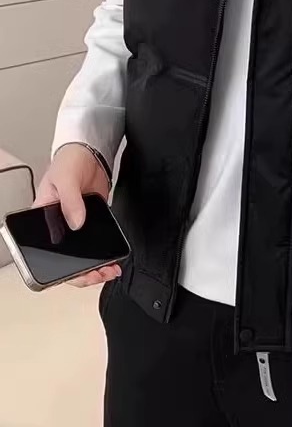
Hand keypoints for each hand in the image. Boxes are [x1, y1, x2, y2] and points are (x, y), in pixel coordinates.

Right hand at [34, 144, 120, 287]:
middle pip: (66, 259)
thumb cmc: (68, 161)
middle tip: (99, 274)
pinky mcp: (92, 221)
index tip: (74, 274)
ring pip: (83, 254)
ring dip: (96, 266)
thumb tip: (76, 222)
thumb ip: (70, 201)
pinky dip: (105, 252)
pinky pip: (97, 243)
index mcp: (43, 220)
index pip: (44, 252)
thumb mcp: (65, 179)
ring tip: (110, 270)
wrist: (89, 151)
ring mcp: (76, 224)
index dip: (59, 269)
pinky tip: (113, 257)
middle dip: (83, 272)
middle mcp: (58, 227)